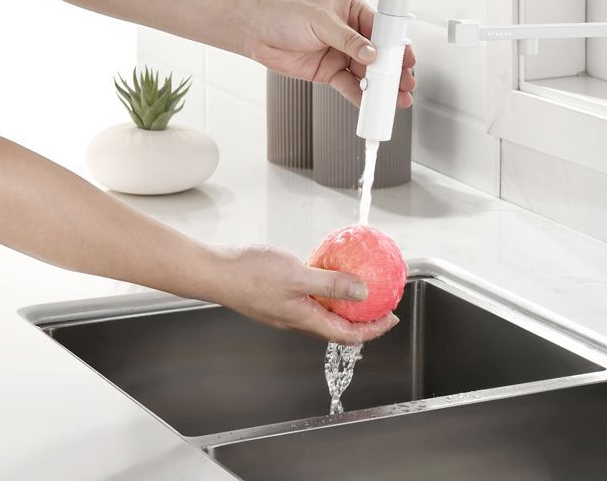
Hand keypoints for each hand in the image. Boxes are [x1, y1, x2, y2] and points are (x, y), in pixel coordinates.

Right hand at [211, 244, 398, 344]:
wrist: (214, 272)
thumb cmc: (249, 275)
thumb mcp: (298, 276)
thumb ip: (331, 284)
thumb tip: (363, 293)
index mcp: (305, 320)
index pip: (348, 335)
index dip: (374, 329)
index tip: (392, 317)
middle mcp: (297, 319)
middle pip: (339, 327)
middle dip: (364, 319)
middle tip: (381, 303)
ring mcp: (286, 309)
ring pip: (324, 313)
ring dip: (345, 305)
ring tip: (361, 288)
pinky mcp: (278, 297)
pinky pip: (310, 298)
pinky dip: (325, 290)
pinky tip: (328, 272)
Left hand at [243, 0, 415, 107]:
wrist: (253, 29)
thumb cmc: (282, 12)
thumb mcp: (320, 20)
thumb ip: (348, 40)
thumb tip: (371, 53)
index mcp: (353, 11)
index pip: (383, 30)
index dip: (396, 46)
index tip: (406, 60)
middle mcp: (351, 34)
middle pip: (379, 55)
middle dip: (393, 72)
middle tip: (405, 85)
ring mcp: (341, 54)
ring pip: (367, 74)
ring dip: (380, 88)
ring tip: (393, 99)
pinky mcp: (329, 72)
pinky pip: (350, 86)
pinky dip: (361, 97)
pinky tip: (370, 104)